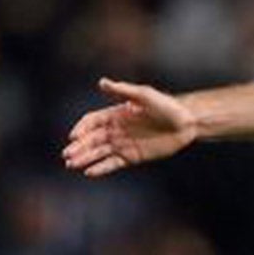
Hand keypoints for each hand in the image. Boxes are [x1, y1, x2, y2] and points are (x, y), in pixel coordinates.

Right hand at [63, 79, 199, 177]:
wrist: (186, 124)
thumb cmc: (166, 106)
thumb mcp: (145, 95)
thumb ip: (123, 90)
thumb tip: (102, 82)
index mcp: (115, 115)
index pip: (92, 122)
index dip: (82, 129)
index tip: (73, 137)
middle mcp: (116, 130)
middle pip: (92, 139)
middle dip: (79, 147)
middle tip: (67, 156)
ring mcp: (123, 144)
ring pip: (99, 153)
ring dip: (85, 158)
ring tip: (72, 165)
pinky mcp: (133, 156)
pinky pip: (113, 163)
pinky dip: (101, 168)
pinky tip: (90, 172)